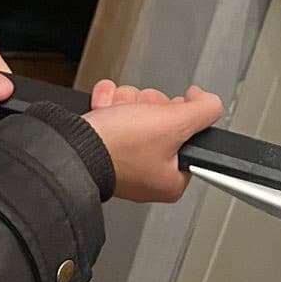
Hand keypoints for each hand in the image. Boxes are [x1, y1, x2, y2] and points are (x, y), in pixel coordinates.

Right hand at [84, 80, 223, 202]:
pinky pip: (114, 112)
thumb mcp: (174, 124)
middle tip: (138, 115)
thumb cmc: (117, 148)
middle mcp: (148, 174)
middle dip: (147, 106)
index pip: (189, 133)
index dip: (178, 115)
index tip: (166, 112)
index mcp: (171, 180)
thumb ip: (204, 111)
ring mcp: (124, 160)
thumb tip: (210, 102)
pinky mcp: (104, 147)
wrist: (70, 146)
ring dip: (125, 102)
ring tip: (115, 112)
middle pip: (162, 120)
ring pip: (137, 112)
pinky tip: (103, 108)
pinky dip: (108, 103)